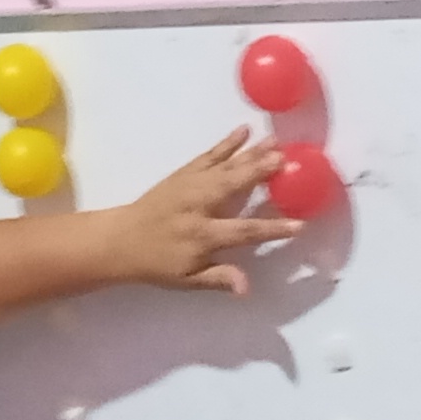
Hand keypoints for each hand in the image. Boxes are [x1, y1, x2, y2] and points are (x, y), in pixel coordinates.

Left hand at [107, 132, 297, 295]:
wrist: (121, 239)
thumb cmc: (158, 263)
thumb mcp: (187, 280)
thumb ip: (219, 278)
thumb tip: (246, 287)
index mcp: (203, 235)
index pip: (244, 232)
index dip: (272, 230)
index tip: (298, 226)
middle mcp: (199, 206)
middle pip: (235, 186)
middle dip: (261, 173)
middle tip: (287, 160)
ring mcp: (191, 185)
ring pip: (226, 167)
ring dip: (252, 154)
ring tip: (276, 142)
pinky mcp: (184, 173)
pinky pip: (209, 155)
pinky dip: (227, 143)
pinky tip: (244, 131)